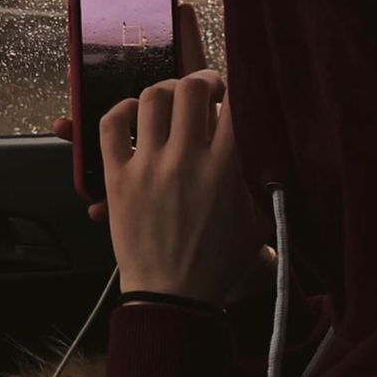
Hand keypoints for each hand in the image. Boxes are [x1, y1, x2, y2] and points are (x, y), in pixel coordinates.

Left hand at [54, 3, 271, 304]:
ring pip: (151, 98)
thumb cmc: (218, 262)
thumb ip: (261, 176)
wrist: (173, 296)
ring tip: (171, 99)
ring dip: (165, 90)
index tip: (234, 95)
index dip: (237, 90)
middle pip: (191, 89)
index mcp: (225, 169)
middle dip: (202, 81)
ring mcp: (148, 166)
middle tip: (204, 89)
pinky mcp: (116, 177)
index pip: (235, 105)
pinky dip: (121, 109)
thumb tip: (266, 139)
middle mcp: (185, 160)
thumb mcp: (257, 219)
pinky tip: (134, 112)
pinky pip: (110, 125)